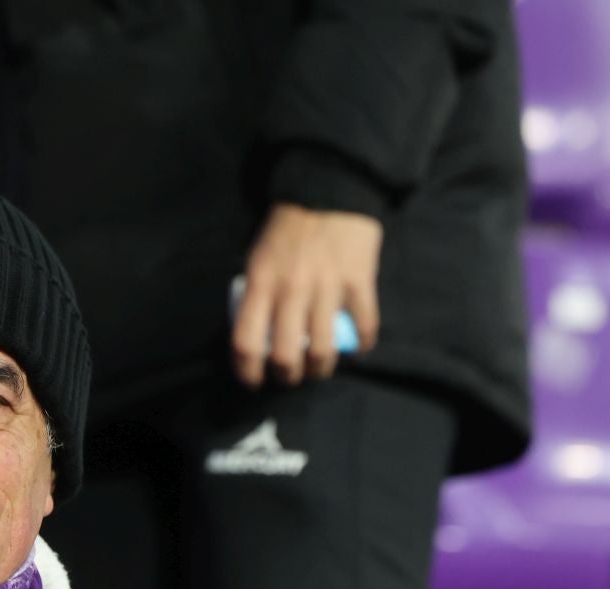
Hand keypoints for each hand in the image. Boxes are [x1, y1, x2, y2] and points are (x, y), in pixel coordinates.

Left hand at [231, 204, 382, 387]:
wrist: (330, 187)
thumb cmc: (289, 225)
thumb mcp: (259, 255)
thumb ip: (258, 291)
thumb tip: (256, 330)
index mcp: (261, 282)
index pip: (245, 341)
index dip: (246, 371)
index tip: (253, 380)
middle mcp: (291, 289)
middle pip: (286, 356)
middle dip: (288, 376)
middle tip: (291, 376)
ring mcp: (327, 287)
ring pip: (323, 350)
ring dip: (322, 368)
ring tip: (321, 366)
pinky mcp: (359, 282)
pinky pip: (364, 327)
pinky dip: (362, 345)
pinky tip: (358, 347)